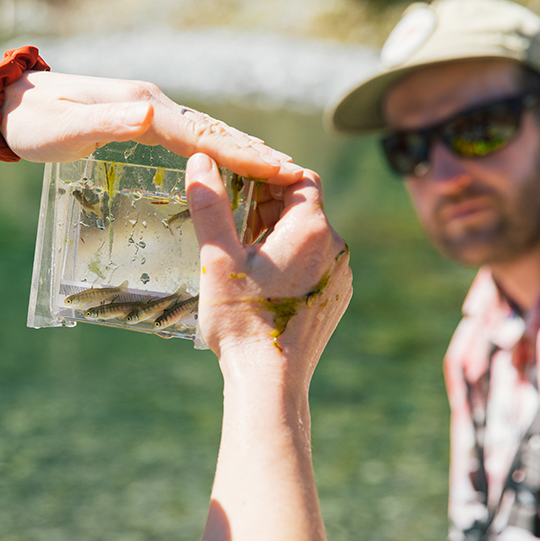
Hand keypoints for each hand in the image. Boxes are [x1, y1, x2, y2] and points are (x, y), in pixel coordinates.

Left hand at [0, 72, 304, 185]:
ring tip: (280, 170)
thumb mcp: (65, 128)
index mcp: (143, 105)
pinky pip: (190, 141)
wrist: (5, 105)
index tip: (278, 169)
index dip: (241, 154)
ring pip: (206, 134)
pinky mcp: (140, 123)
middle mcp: (152, 103)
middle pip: (214, 131)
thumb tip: (153, 118)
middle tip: (297, 174)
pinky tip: (231, 169)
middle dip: (256, 153)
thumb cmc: (31, 122)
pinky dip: (218, 153)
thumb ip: (106, 125)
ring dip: (244, 152)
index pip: (201, 135)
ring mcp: (148, 111)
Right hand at [186, 153, 351, 377]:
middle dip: (267, 207)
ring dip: (276, 236)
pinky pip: (313, 265)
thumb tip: (200, 159)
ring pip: (307, 238)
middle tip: (231, 219)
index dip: (267, 175)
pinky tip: (260, 281)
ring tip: (241, 253)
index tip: (237, 185)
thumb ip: (210, 205)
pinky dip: (289, 262)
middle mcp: (335, 249)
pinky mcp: (334, 299)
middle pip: (303, 207)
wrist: (270, 381)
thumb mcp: (218, 258)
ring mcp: (339, 277)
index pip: (298, 177)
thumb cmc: (243, 319)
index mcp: (312, 230)